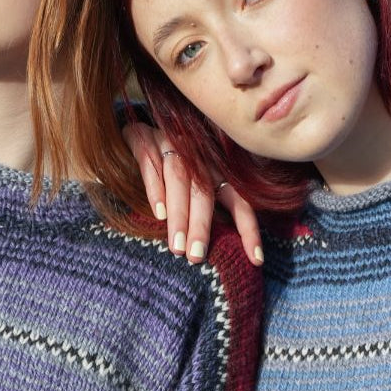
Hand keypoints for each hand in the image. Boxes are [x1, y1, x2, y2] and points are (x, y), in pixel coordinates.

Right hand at [122, 120, 262, 265]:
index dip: (248, 230)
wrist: (133, 130)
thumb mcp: (190, 188)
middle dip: (202, 226)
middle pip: (205, 193)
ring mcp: (171, 145)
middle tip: (196, 257)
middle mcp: (198, 157)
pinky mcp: (144, 139)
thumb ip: (204, 213)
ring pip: (179, 180)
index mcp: (216, 171)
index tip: (256, 260)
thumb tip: (211, 253)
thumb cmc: (164, 171)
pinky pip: (151, 164)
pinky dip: (155, 189)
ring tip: (177, 246)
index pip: (239, 201)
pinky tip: (158, 214)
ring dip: (179, 214)